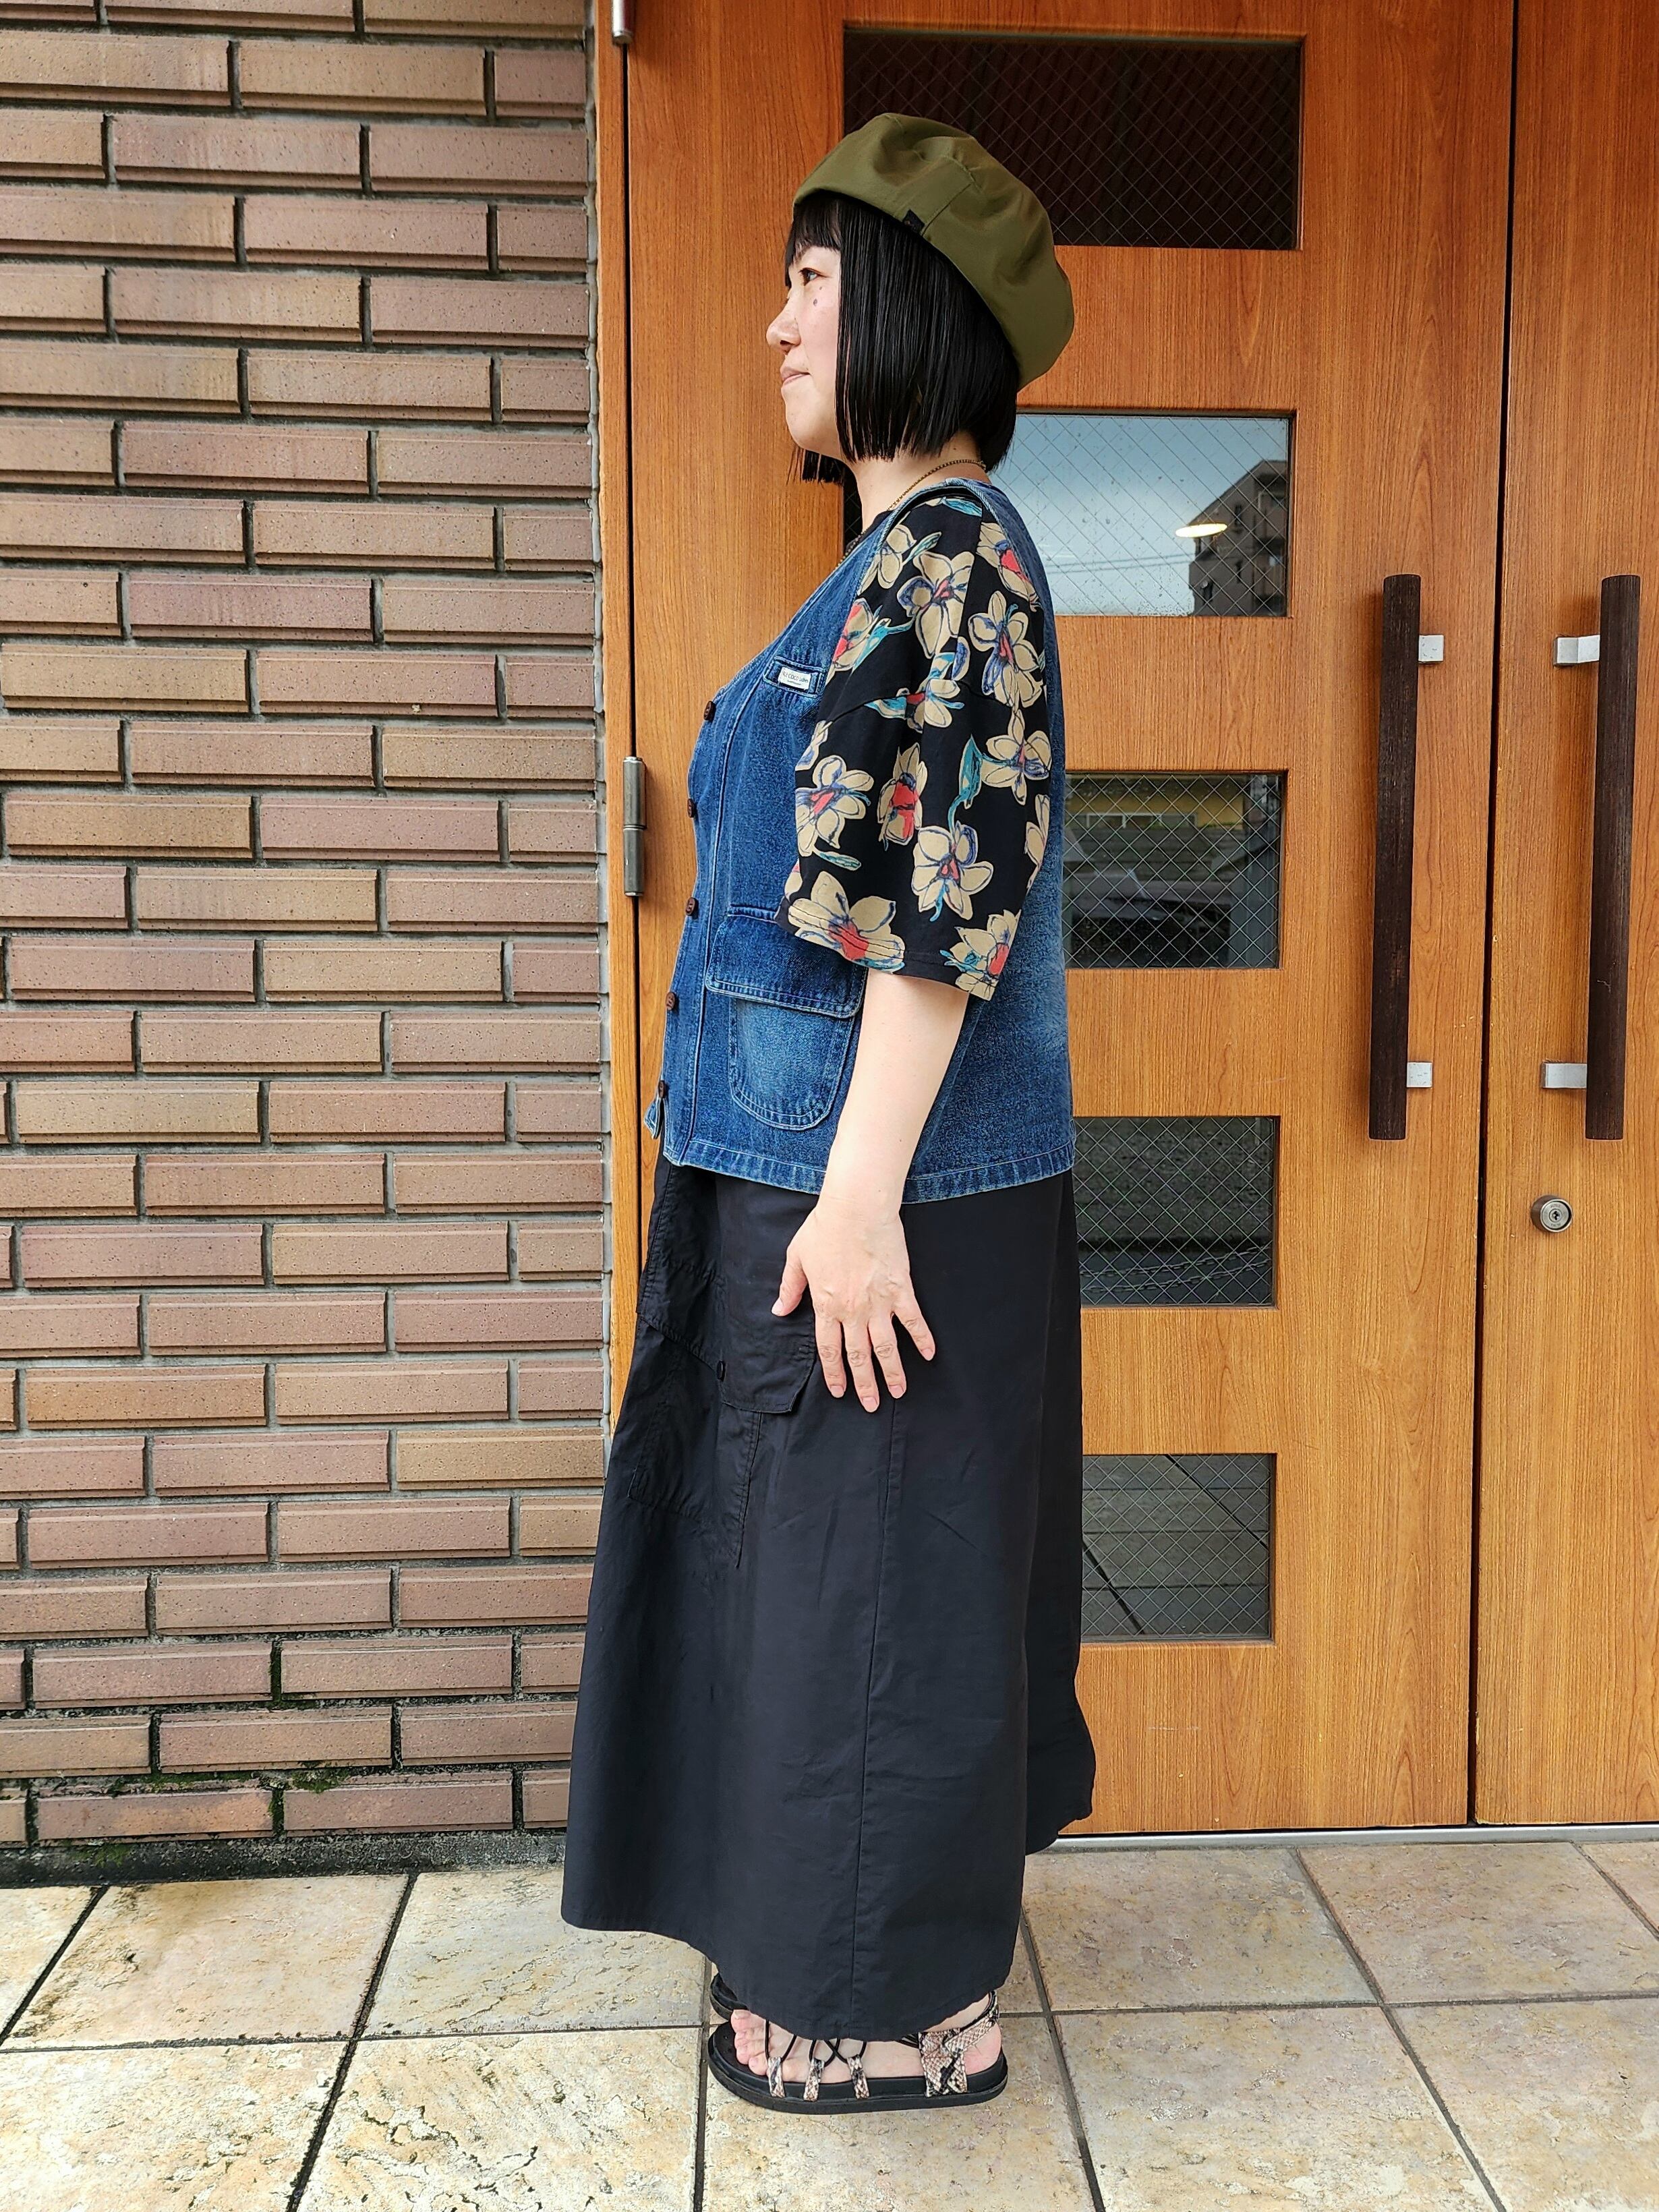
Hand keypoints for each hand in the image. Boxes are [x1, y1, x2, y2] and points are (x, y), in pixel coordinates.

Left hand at [773, 1188, 935, 1410]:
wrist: (857, 1208)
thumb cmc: (825, 1228)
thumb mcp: (797, 1257)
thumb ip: (790, 1288)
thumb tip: (779, 1310)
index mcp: (826, 1304)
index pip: (829, 1349)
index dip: (835, 1373)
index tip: (840, 1391)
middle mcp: (852, 1310)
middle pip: (859, 1355)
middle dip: (865, 1384)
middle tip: (871, 1405)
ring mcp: (879, 1302)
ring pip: (886, 1346)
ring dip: (894, 1372)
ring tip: (900, 1391)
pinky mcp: (901, 1289)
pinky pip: (913, 1320)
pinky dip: (922, 1338)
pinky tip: (930, 1354)